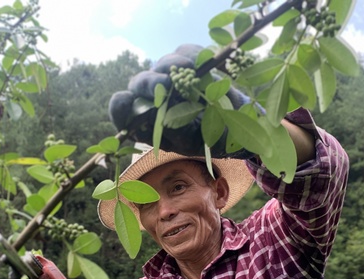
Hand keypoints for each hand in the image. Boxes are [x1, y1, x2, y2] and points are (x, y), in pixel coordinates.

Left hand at [108, 44, 253, 157]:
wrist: (242, 126)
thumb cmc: (213, 138)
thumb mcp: (189, 141)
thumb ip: (170, 129)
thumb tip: (155, 114)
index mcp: (151, 123)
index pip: (126, 114)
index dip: (120, 106)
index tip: (126, 99)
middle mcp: (158, 99)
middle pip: (141, 84)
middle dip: (149, 82)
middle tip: (165, 82)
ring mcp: (175, 81)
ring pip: (162, 65)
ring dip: (172, 65)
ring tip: (189, 70)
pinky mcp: (192, 65)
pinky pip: (186, 51)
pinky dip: (192, 54)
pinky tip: (201, 63)